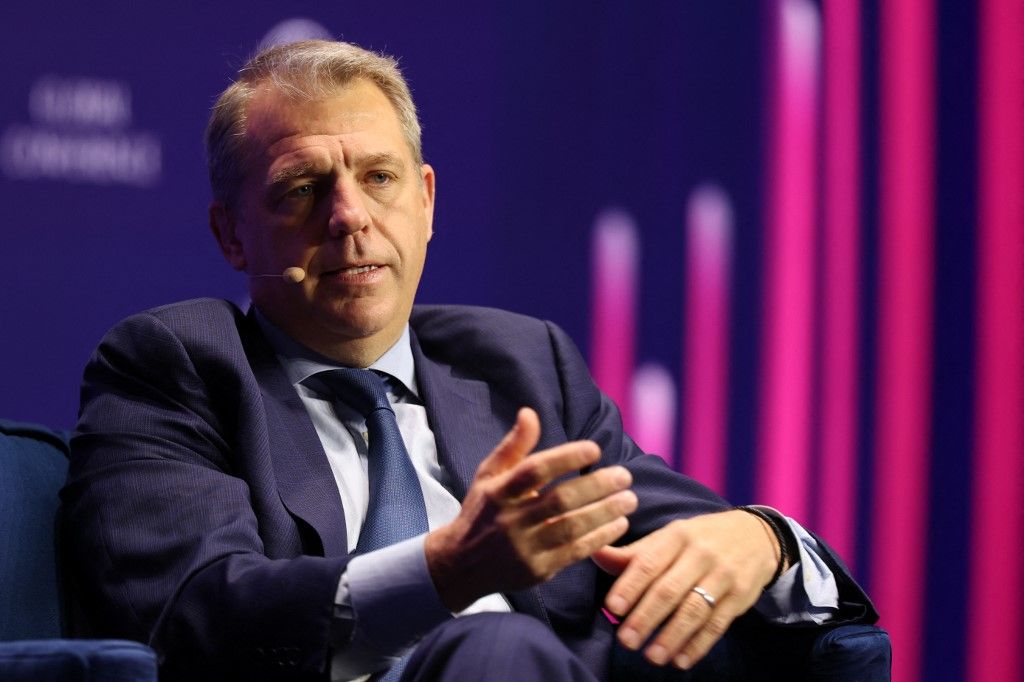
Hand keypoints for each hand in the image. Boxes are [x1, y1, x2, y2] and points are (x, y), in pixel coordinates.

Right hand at [425, 407, 637, 611]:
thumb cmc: (482, 512)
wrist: (461, 566)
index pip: (535, 470)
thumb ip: (513, 446)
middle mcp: (510, 520)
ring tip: (630, 499)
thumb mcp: (488, 476)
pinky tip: (619, 525)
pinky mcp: (536, 571)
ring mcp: (523, 548)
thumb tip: (530, 412)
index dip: (566, 457)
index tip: (595, 449)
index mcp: (498, 492)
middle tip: (624, 476)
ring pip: (571, 527)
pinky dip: (599, 538)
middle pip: (559, 500)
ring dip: (605, 512)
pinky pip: (574, 552)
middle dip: (597, 486)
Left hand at [592, 510, 779, 669]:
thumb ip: (633, 553)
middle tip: (626, 640)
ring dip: (672, 636)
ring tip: (652, 657)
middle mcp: (701, 554)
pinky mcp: (740, 598)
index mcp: (677, 535)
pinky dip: (698, 645)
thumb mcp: (668, 537)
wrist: (756, 536)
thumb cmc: (698, 539)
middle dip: (646, 617)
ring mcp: (724, 576)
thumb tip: (594, 553)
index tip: (612, 608)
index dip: (630, 586)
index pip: (649, 562)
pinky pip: (717, 625)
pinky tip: (681, 660)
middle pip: (669, 589)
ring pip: (694, 610)